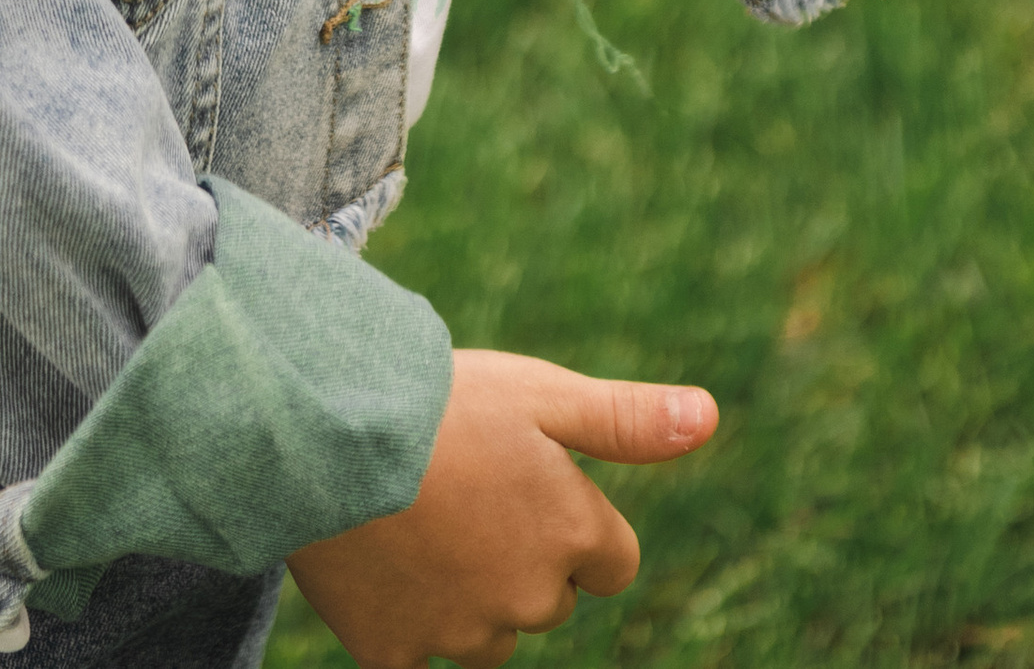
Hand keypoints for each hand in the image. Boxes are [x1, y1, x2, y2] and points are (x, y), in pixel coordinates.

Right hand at [287, 348, 716, 668]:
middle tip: (463, 489)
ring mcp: (459, 633)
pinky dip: (403, 624)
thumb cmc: (440, 400)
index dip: (576, 523)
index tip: (528, 482)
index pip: (613, 564)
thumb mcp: (542, 391)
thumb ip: (627, 419)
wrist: (324, 430)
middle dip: (520, 558)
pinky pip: (414, 658)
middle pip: (548, 601)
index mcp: (571, 533)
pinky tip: (379, 568)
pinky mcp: (394, 653)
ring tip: (418, 520)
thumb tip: (709, 418)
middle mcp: (528, 598)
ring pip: (486, 635)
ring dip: (466, 596)